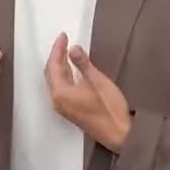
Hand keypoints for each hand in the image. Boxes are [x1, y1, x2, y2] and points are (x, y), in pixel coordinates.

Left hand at [44, 33, 130, 151]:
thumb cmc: (109, 108)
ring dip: (60, 65)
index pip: (54, 65)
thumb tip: (73, 48)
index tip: (63, 36)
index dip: (58, 49)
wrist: (119, 134)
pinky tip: (71, 69)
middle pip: (51, 73)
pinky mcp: (71, 110)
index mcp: (60, 92)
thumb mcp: (97, 81)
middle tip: (63, 41)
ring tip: (66, 51)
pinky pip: (61, 88)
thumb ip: (83, 64)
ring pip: (56, 81)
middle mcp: (57, 100)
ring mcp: (63, 107)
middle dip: (56, 56)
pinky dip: (64, 75)